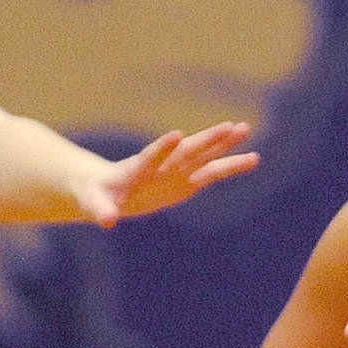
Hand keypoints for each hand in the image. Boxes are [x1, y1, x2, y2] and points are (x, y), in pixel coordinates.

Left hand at [81, 121, 260, 225]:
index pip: (151, 158)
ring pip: (203, 156)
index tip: (177, 135)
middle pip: (185, 152)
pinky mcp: (186, 181)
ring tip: (245, 128)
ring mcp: (175, 171)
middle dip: (206, 141)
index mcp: (136, 171)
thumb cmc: (95, 196)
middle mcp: (160, 167)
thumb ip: (101, 210)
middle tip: (228, 127)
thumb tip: (107, 221)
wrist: (106, 189)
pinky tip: (253, 158)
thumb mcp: (94, 204)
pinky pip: (212, 172)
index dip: (162, 149)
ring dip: (222, 144)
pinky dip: (230, 166)